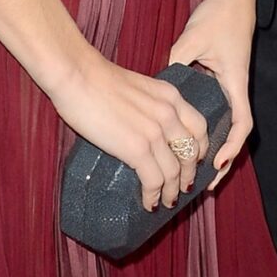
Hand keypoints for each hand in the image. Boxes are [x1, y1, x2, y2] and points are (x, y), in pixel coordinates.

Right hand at [53, 52, 210, 212]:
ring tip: (166, 201)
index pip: (200, 128)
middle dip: (189, 175)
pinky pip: (154, 181)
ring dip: (172, 191)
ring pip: (175, 172)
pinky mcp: (137, 149)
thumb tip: (142, 127)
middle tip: (182, 188)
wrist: (76, 74)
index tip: (193, 162)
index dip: (200, 150)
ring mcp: (155, 133)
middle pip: (192, 153)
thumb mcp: (136, 87)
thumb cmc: (94, 77)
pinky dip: (153, 196)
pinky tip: (149, 203)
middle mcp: (169, 114)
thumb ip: (148, 105)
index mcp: (170, 96)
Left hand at [166, 0, 255, 183]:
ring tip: (195, 172)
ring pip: (224, 124)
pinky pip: (215, 111)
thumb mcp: (194, 38)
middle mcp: (234, 87)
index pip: (241, 123)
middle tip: (204, 185)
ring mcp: (227, 84)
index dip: (230, 147)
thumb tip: (156, 84)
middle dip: (222, 160)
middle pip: (233, 133)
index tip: (216, 163)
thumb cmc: (219, 14)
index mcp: (235, 82)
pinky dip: (206, 129)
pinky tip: (187, 139)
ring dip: (214, 148)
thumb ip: (176, 60)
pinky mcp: (219, 77)